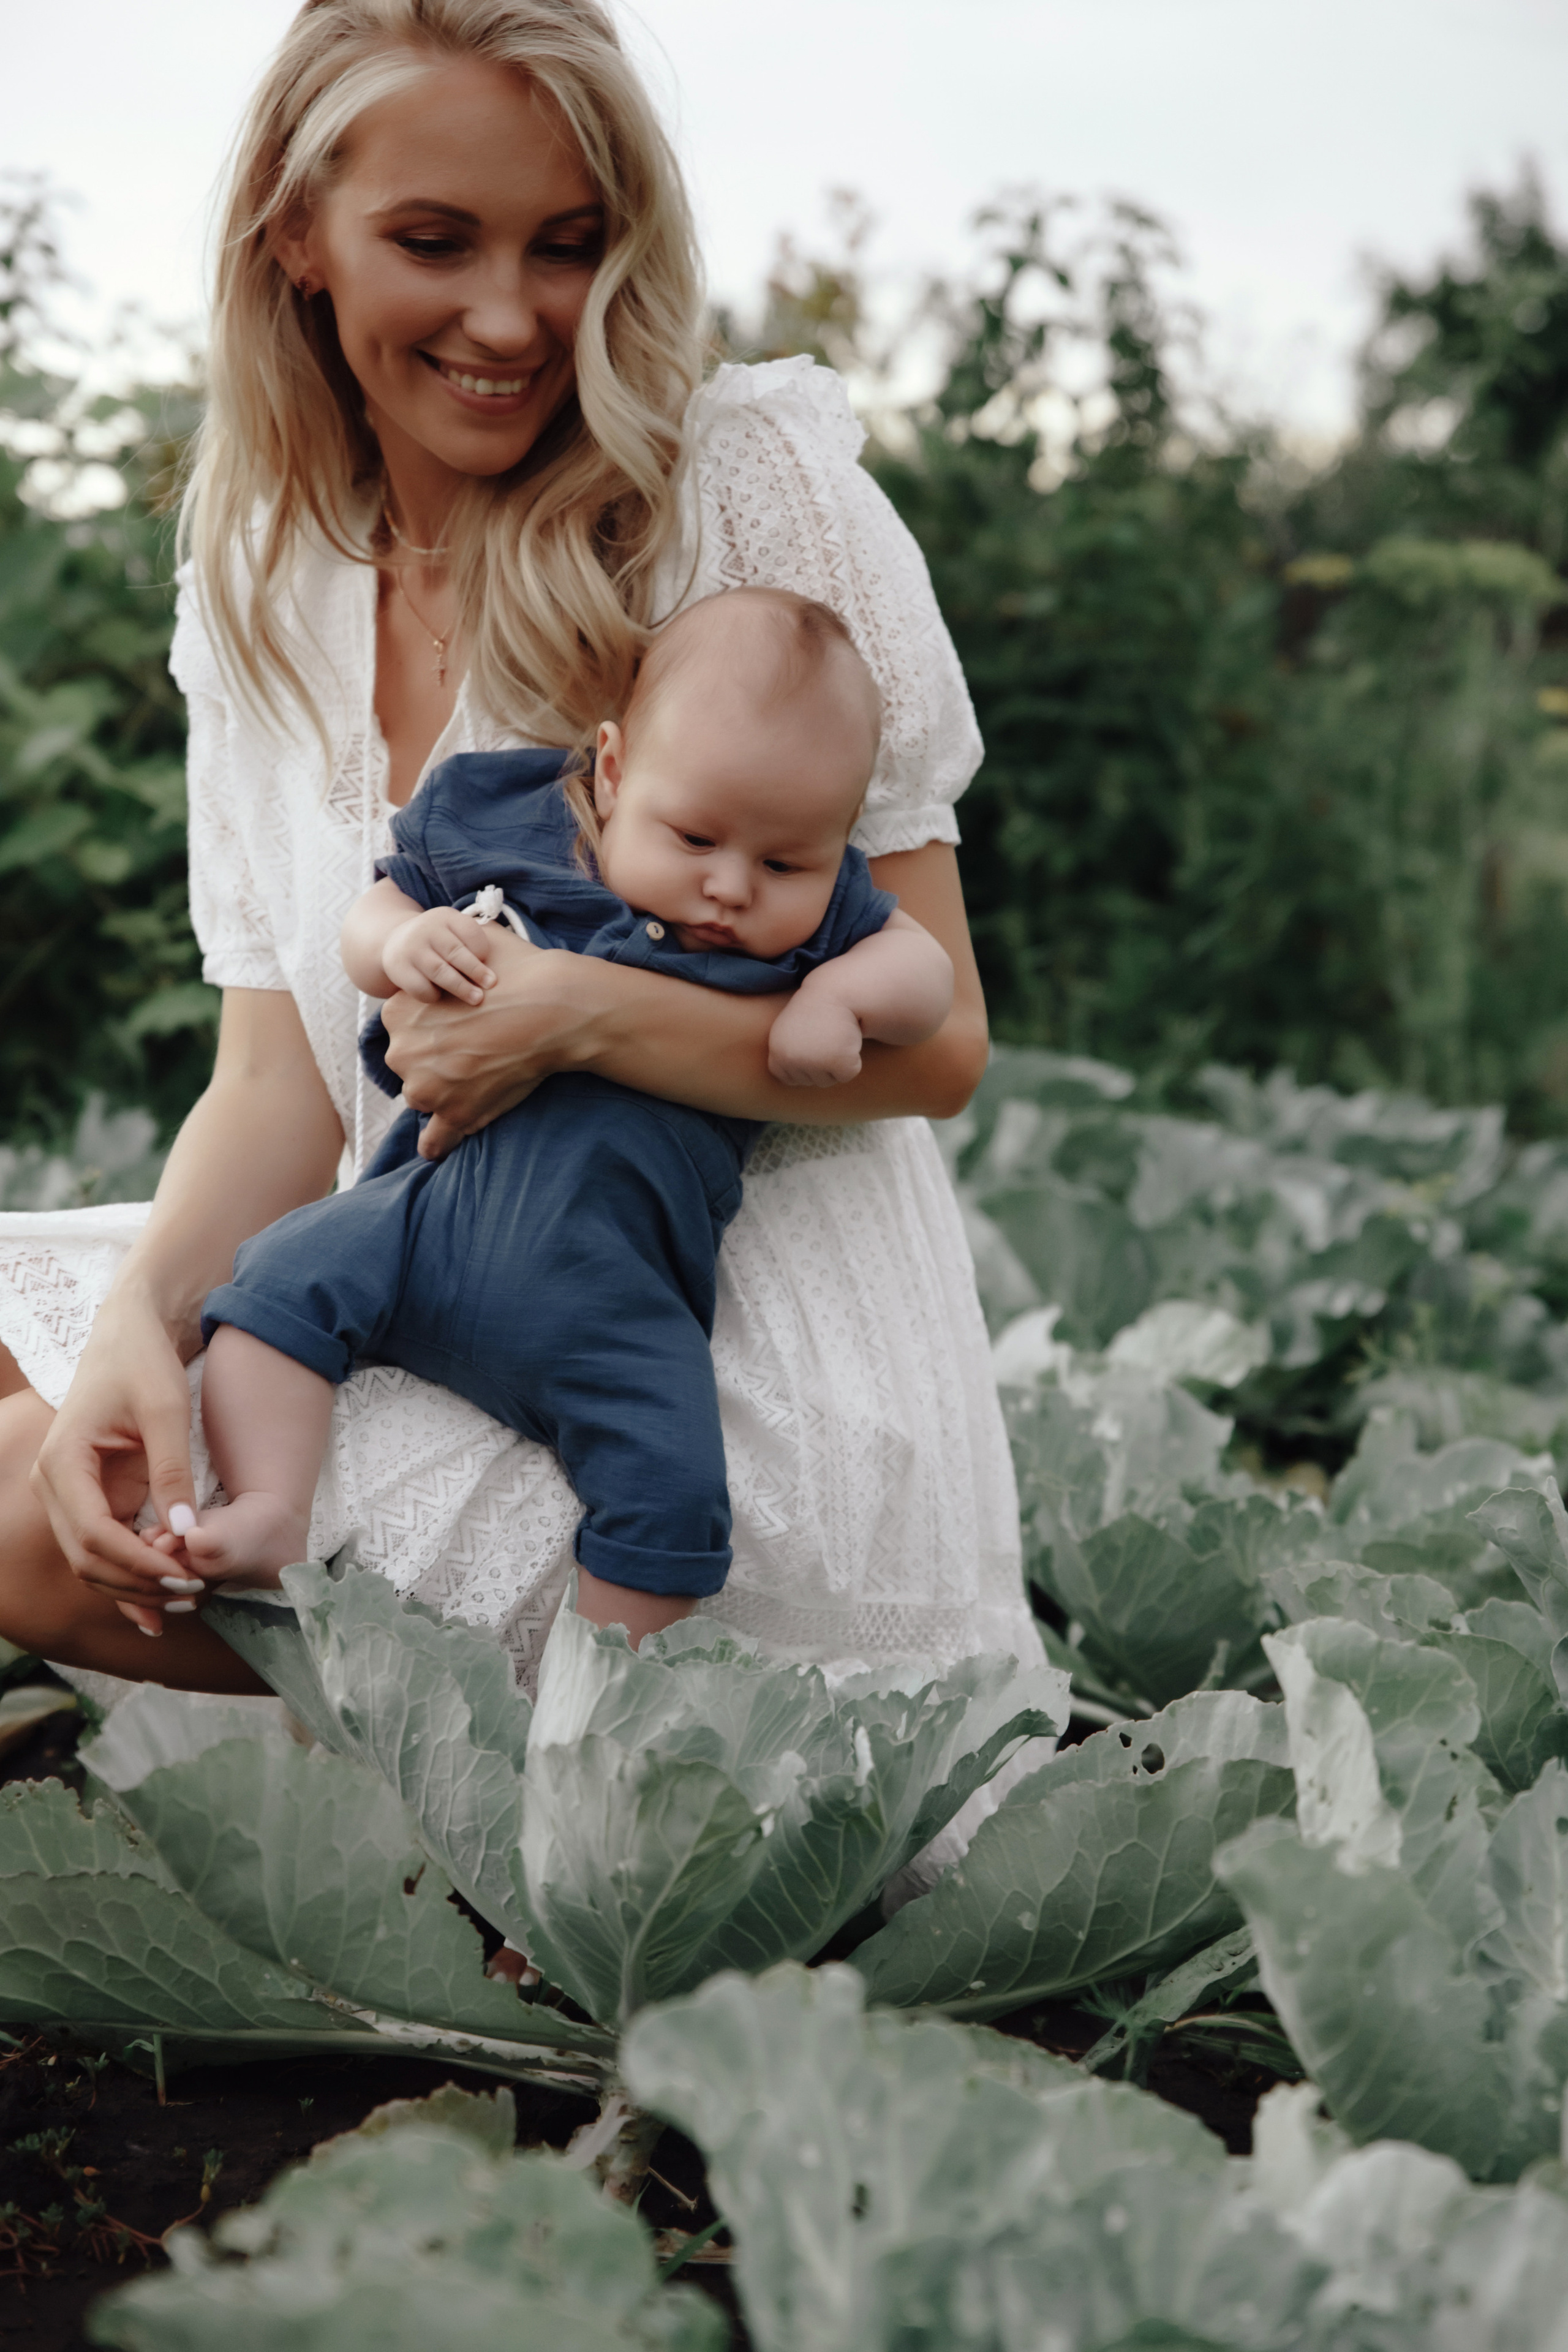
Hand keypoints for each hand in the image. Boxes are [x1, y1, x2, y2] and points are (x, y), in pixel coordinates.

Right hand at [29, 1286, 200, 1637]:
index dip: (136, 1562)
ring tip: (188, 1597)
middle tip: (193, 1594)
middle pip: (87, 1558)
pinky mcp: (92, 1499)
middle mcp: (53, 1484)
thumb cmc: (143, 1364)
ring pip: (92, 1562)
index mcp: (62, 1461)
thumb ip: (172, 1471)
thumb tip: (186, 1532)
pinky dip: (131, 1574)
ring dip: (135, 1587)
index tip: (182, 1576)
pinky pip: (106, 1549)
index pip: (92, 1532)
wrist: (129, 1336)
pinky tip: (162, 1601)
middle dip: (137, 1584)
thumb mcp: (166, 1410)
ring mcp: (69, 1496)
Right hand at [381, 907, 499, 1006]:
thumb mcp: (453, 931)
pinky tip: (441, 996)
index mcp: (446, 917)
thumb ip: (472, 943)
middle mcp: (427, 929)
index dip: (482, 949)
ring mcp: (411, 949)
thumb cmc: (438, 942)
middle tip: (491, 984)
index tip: (489, 964)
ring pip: (439, 970)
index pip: (469, 931)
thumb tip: (502, 970)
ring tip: (476, 999)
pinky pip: (421, 987)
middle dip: (475, 970)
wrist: (395, 941)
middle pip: (455, 951)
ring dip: (460, 987)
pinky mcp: (399, 969)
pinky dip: (434, 995)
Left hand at [382, 932, 597, 1159]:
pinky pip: (435, 1141)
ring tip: (480, 1082)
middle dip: (435, 1062)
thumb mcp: (471, 947)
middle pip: (411, 1064)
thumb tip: (460, 939)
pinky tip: (443, 1144)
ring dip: (444, 1094)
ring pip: (424, 1097)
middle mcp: (403, 1052)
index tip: (460, 1027)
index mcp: (398, 1012)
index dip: (433, 1029)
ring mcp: (427, 1088)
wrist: (554, 1006)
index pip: (404, 1031)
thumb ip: (452, 955)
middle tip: (475, 1052)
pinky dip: (438, 1144)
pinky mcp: (456, 1115)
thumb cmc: (517, 974)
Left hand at [767, 992, 864, 1087]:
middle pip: (809, 1080)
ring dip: (834, 1062)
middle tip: (824, 1036)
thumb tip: (786, 1080)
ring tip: (834, 1036)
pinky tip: (846, 1039)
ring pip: (827, 1080)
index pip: (787, 1078)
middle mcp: (793, 1059)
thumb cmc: (814, 1010)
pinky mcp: (840, 1062)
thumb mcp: (788, 1030)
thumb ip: (785, 1053)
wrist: (839, 991)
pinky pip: (846, 1075)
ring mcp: (816, 1061)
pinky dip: (851, 1061)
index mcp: (778, 1051)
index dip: (801, 1065)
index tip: (809, 1044)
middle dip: (819, 1063)